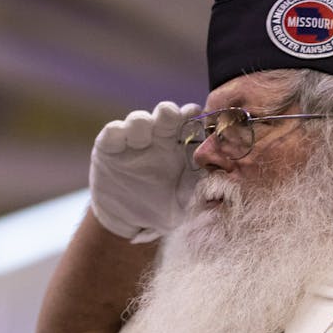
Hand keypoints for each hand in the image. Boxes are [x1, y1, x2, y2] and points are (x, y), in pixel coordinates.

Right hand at [88, 101, 200, 240]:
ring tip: (142, 138)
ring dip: (142, 123)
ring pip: (138, 120)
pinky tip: (121, 140)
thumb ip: (203, 200)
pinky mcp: (109, 147)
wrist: (128, 220)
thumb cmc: (163, 208)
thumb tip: (223, 198)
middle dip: (169, 112)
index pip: (191, 124)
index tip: (200, 119)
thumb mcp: (186, 208)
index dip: (196, 118)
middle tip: (173, 116)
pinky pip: (112, 132)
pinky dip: (117, 132)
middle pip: (166, 114)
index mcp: (181, 147)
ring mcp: (133, 140)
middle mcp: (159, 138)